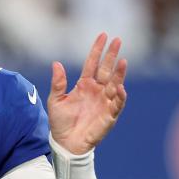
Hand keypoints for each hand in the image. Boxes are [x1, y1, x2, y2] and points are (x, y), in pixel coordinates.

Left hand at [47, 33, 126, 154]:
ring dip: (119, 73)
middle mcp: (96, 90)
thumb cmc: (60, 122)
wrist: (65, 142)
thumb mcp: (55, 100)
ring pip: (114, 84)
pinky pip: (117, 104)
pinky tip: (120, 88)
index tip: (103, 35)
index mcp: (84, 85)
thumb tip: (56, 63)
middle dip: (112, 55)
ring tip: (122, 61)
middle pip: (106, 69)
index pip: (92, 63)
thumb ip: (58, 82)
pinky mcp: (109, 115)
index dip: (97, 50)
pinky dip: (120, 96)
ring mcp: (104, 101)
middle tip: (118, 40)